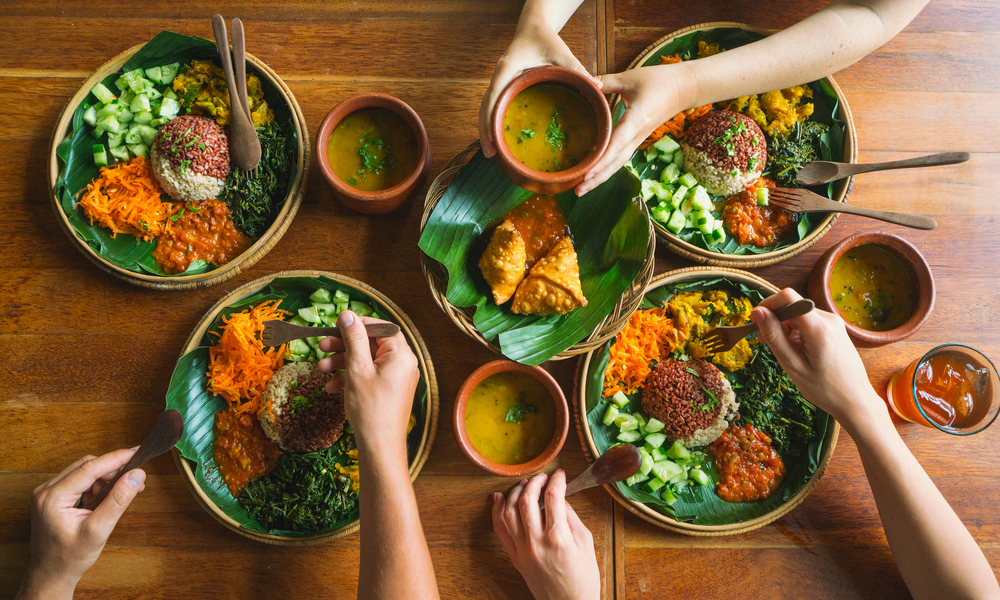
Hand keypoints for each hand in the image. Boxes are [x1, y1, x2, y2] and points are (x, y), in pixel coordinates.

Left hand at [17, 449, 145, 599]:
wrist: (51, 574)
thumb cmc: (70, 557)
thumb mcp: (98, 531)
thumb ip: (118, 500)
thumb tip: (136, 475)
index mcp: (53, 498)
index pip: (89, 468)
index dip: (115, 458)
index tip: (136, 452)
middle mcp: (46, 491)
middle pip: (85, 466)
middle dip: (111, 469)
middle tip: (134, 478)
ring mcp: (47, 493)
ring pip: (82, 471)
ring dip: (104, 478)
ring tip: (121, 492)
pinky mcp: (52, 497)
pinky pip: (77, 480)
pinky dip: (95, 485)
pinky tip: (106, 498)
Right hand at [317, 311, 418, 450]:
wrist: (379, 447)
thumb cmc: (371, 408)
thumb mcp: (357, 369)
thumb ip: (353, 339)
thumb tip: (348, 314)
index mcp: (401, 354)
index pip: (380, 327)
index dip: (357, 324)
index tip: (337, 326)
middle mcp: (402, 363)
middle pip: (370, 344)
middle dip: (344, 346)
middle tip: (322, 346)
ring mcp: (396, 378)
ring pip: (366, 361)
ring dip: (342, 362)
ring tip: (321, 368)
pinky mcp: (388, 390)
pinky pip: (368, 376)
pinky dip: (350, 378)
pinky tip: (332, 387)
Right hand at [479, 21, 597, 158]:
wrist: (534, 26)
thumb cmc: (545, 38)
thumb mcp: (562, 52)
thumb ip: (577, 69)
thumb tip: (598, 86)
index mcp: (508, 69)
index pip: (493, 97)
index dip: (489, 119)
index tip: (491, 138)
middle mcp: (499, 76)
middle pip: (485, 107)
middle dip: (485, 131)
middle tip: (490, 155)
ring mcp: (499, 81)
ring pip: (487, 108)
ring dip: (487, 129)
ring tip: (491, 152)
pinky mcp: (504, 85)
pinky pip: (494, 105)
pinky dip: (493, 121)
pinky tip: (498, 136)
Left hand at [492, 470, 599, 599]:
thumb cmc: (583, 579)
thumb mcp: (587, 544)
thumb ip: (572, 518)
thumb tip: (560, 499)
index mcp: (558, 538)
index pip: (553, 497)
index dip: (556, 480)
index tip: (559, 475)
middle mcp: (536, 542)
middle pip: (526, 500)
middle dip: (534, 482)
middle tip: (542, 477)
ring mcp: (522, 550)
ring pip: (509, 511)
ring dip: (515, 492)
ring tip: (525, 484)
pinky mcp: (515, 557)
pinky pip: (500, 530)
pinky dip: (496, 511)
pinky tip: (498, 498)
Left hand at [576, 63, 691, 194]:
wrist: (685, 87)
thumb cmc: (660, 80)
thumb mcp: (630, 77)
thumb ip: (605, 81)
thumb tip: (585, 83)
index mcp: (636, 121)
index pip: (616, 146)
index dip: (601, 161)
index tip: (586, 174)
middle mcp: (638, 135)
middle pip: (616, 163)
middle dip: (597, 179)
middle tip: (577, 191)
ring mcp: (639, 139)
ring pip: (619, 164)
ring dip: (601, 177)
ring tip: (581, 189)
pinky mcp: (638, 139)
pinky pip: (621, 157)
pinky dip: (607, 167)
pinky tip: (595, 173)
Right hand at [750, 288, 885, 425]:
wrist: (855, 400)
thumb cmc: (824, 389)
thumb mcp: (793, 366)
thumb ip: (774, 336)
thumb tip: (757, 312)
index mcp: (819, 328)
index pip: (788, 297)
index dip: (768, 304)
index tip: (757, 322)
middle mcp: (829, 319)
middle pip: (792, 305)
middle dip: (775, 320)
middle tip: (766, 343)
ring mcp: (834, 323)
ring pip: (800, 313)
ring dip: (786, 327)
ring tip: (786, 352)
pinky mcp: (836, 328)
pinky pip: (809, 321)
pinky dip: (798, 331)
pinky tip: (799, 351)